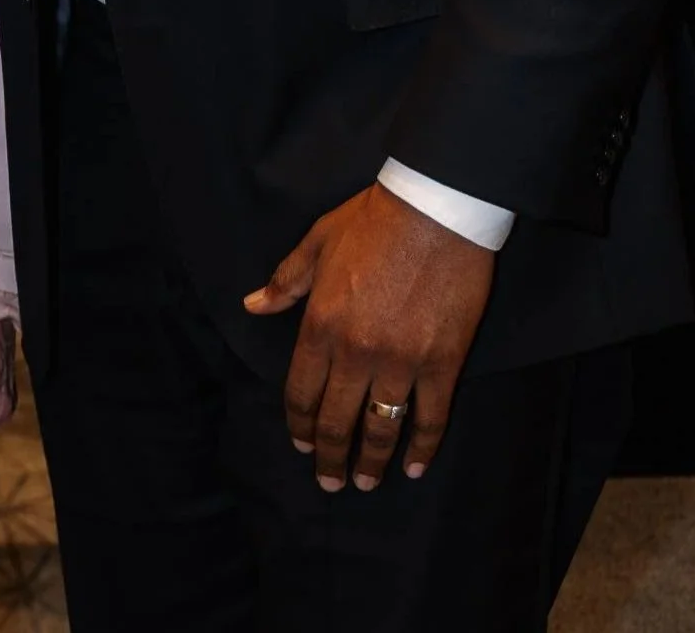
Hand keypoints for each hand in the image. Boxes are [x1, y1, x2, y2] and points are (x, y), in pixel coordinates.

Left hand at [245, 182, 493, 493]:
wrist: (435, 210)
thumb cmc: (372, 221)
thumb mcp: (316, 242)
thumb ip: (286, 282)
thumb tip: (253, 306)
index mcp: (320, 325)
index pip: (301, 391)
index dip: (299, 424)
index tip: (301, 447)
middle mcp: (355, 353)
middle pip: (337, 419)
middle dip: (330, 457)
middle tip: (329, 483)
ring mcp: (400, 363)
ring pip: (381, 428)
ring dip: (372, 462)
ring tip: (366, 483)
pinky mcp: (442, 364)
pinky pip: (431, 417)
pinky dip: (423, 447)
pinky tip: (415, 465)